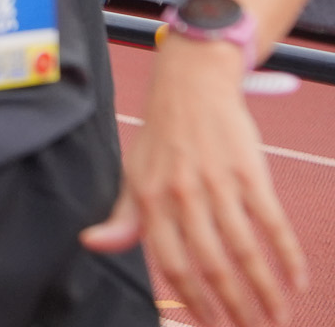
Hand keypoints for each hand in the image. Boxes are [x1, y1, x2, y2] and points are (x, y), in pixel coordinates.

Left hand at [83, 39, 305, 326]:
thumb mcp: (133, 176)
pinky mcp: (250, 172)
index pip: (172, 265)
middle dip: (234, 307)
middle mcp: (182, 195)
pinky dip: (287, 256)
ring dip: (265, 290)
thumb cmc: (161, 139)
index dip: (193, 302)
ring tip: (277, 318)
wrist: (190, 86)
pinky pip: (272, 223)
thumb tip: (92, 245)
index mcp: (150, 200)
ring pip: (245, 250)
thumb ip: (123, 218)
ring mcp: (218, 184)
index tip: (212, 326)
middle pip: (212, 265)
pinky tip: (296, 281)